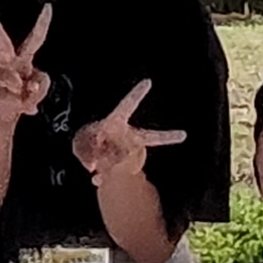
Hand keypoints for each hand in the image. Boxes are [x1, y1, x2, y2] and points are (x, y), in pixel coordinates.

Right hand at [0, 7, 52, 128]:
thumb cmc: (22, 98)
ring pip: (12, 79)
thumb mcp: (38, 93)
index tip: (49, 7)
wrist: (2, 114)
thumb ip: (40, 87)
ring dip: (22, 94)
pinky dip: (17, 103)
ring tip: (21, 100)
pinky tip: (15, 105)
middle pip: (3, 45)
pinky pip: (8, 95)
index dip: (43, 23)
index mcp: (23, 59)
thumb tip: (29, 85)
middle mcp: (7, 63)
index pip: (35, 39)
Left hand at [70, 77, 187, 186]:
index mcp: (116, 121)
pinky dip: (104, 177)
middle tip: (183, 134)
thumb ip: (85, 151)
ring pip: (125, 159)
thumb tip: (94, 167)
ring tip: (96, 163)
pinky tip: (96, 179)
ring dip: (108, 164)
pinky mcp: (127, 165)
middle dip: (165, 137)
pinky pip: (119, 172)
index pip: (127, 105)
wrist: (93, 156)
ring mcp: (130, 150)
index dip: (136, 94)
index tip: (148, 82)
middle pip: (149, 136)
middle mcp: (128, 136)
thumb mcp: (80, 143)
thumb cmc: (89, 141)